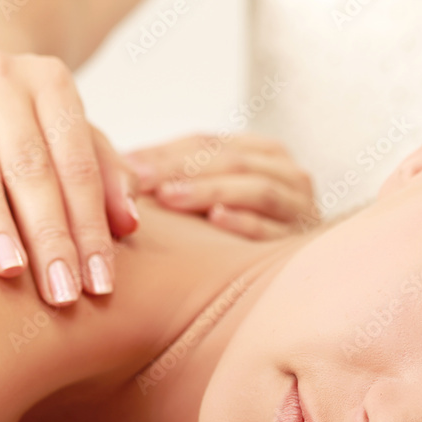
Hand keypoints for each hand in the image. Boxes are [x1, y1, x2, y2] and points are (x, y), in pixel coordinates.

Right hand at [0, 47, 138, 304]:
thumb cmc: (18, 117)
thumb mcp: (66, 132)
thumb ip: (104, 174)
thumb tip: (130, 224)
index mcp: (52, 84)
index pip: (78, 167)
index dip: (91, 228)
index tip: (100, 285)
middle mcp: (1, 79)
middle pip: (31, 169)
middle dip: (50, 236)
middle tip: (62, 293)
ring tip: (12, 270)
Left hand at [125, 134, 319, 238]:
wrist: (307, 277)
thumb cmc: (246, 229)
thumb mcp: (216, 191)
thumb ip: (179, 175)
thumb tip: (114, 163)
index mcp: (264, 153)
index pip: (208, 144)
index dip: (165, 152)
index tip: (123, 163)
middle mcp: (288, 174)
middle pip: (231, 161)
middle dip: (181, 168)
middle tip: (137, 179)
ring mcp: (300, 208)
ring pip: (256, 188)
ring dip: (209, 190)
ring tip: (169, 196)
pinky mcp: (302, 242)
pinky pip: (273, 230)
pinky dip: (245, 222)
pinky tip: (217, 219)